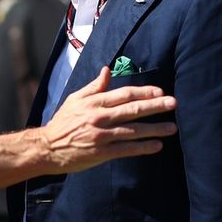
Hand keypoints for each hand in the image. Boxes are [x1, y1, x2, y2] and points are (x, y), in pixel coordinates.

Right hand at [39, 67, 175, 173]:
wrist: (47, 147)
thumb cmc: (63, 122)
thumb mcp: (75, 99)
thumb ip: (94, 86)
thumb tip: (107, 69)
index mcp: (94, 102)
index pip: (124, 94)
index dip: (144, 92)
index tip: (160, 92)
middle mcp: (99, 117)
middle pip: (133, 109)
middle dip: (155, 106)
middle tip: (173, 104)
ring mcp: (101, 135)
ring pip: (133, 130)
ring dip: (155, 129)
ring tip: (172, 127)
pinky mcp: (101, 152)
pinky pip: (126, 149)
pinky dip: (143, 147)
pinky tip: (157, 146)